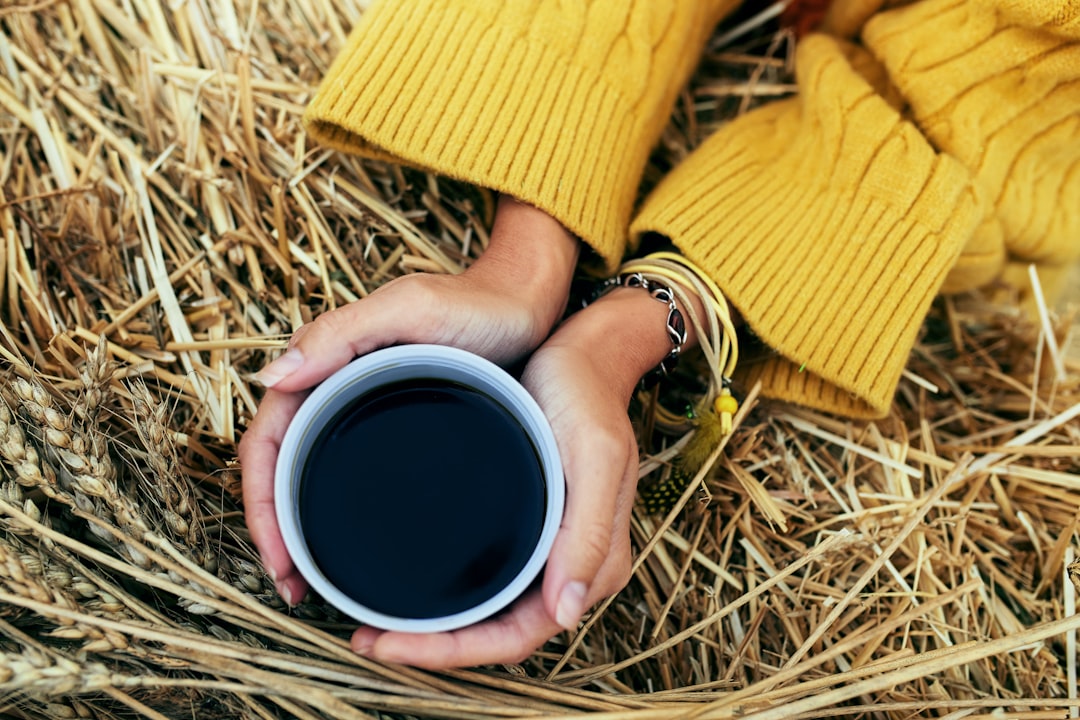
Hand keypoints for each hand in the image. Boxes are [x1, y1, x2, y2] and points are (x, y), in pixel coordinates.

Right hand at [239, 197, 578, 604]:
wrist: (529, 303)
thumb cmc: (475, 303)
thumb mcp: (409, 310)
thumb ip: (341, 333)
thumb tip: (270, 377)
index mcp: (324, 363)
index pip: (269, 439)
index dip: (261, 503)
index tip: (279, 558)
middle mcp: (335, 388)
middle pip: (282, 466)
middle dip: (275, 529)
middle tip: (295, 585)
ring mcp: (366, 408)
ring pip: (312, 474)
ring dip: (302, 528)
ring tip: (314, 580)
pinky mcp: (399, 426)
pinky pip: (352, 472)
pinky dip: (339, 511)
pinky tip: (356, 545)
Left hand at [351, 286, 696, 667]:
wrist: (585, 352)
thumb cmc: (588, 396)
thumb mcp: (595, 456)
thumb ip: (588, 533)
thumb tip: (566, 612)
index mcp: (594, 562)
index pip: (520, 636)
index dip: (454, 653)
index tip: (391, 645)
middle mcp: (572, 565)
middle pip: (500, 632)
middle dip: (436, 647)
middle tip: (369, 636)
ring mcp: (550, 546)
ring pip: (492, 611)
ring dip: (440, 626)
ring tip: (378, 618)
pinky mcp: (531, 522)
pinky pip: (491, 578)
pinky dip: (452, 591)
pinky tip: (412, 579)